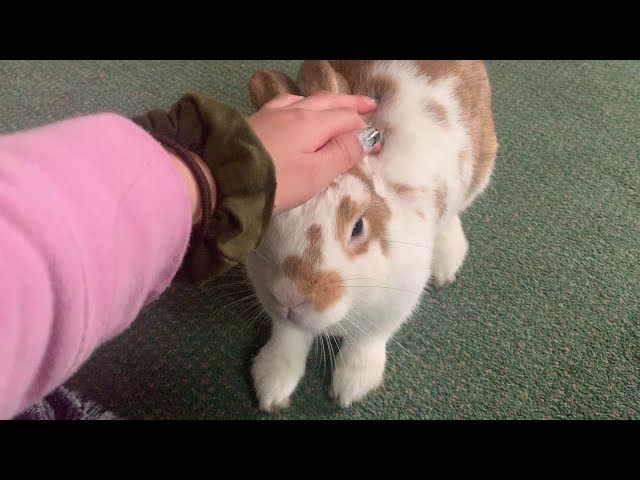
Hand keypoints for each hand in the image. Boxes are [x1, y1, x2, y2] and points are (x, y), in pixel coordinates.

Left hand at [246, 91, 380, 214]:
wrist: (221, 178)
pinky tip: (298, 107)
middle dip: (351, 104)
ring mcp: (272, 114)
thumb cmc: (274, 182)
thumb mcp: (315, 174)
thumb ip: (342, 154)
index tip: (379, 147)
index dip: (365, 132)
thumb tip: (366, 137)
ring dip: (328, 102)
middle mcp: (294, 112)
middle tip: (370, 105)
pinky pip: (287, 103)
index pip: (347, 121)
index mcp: (312, 123)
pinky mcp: (256, 122)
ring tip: (338, 105)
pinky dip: (303, 103)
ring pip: (307, 100)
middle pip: (329, 102)